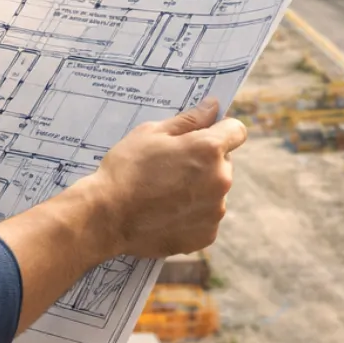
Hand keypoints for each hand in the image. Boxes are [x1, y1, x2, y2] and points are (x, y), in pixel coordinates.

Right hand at [73, 98, 247, 259]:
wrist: (107, 216)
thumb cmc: (127, 168)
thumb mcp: (152, 133)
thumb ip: (189, 119)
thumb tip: (213, 107)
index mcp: (209, 149)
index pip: (236, 131)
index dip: (221, 129)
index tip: (202, 135)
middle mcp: (221, 180)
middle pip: (224, 162)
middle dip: (205, 161)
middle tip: (171, 166)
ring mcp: (215, 211)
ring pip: (215, 191)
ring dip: (199, 188)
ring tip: (165, 192)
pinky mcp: (207, 235)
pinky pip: (206, 216)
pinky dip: (192, 213)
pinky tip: (166, 211)